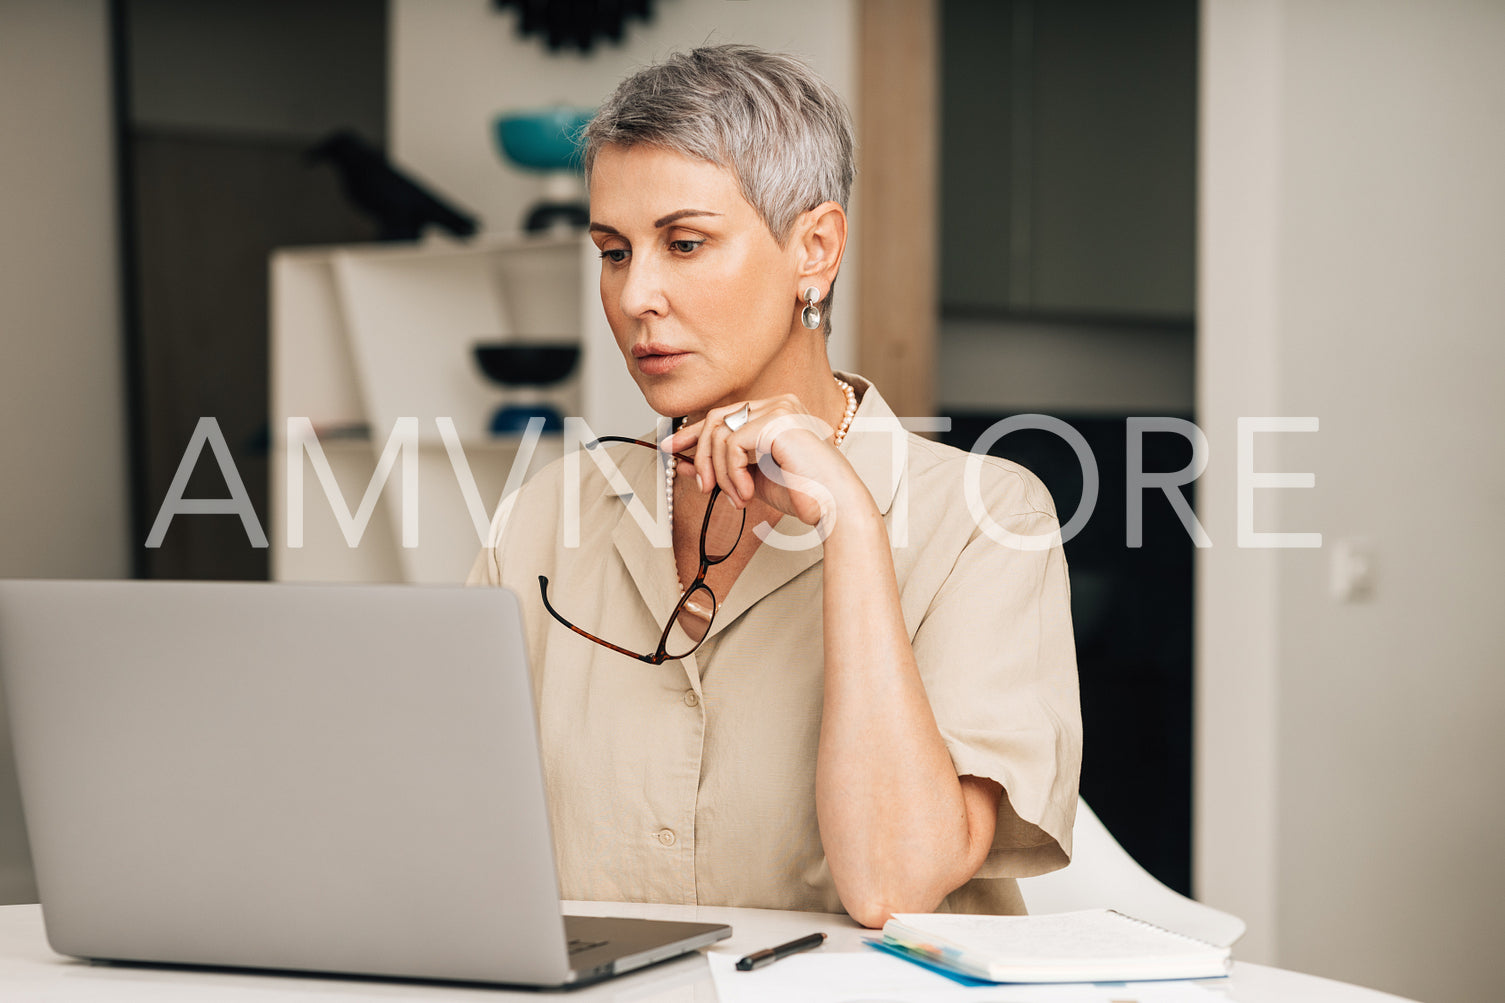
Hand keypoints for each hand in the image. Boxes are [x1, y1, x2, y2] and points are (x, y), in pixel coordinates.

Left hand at [663, 394, 869, 530]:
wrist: (833, 505)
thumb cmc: (802, 492)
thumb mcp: (751, 478)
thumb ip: (722, 467)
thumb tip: (683, 463)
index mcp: (774, 411)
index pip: (724, 415)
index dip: (694, 433)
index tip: (673, 449)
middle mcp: (777, 403)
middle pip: (716, 420)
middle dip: (700, 455)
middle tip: (702, 487)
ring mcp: (779, 408)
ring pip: (720, 435)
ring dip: (720, 474)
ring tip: (738, 497)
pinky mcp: (776, 421)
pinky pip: (732, 445)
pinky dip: (732, 475)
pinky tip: (748, 493)